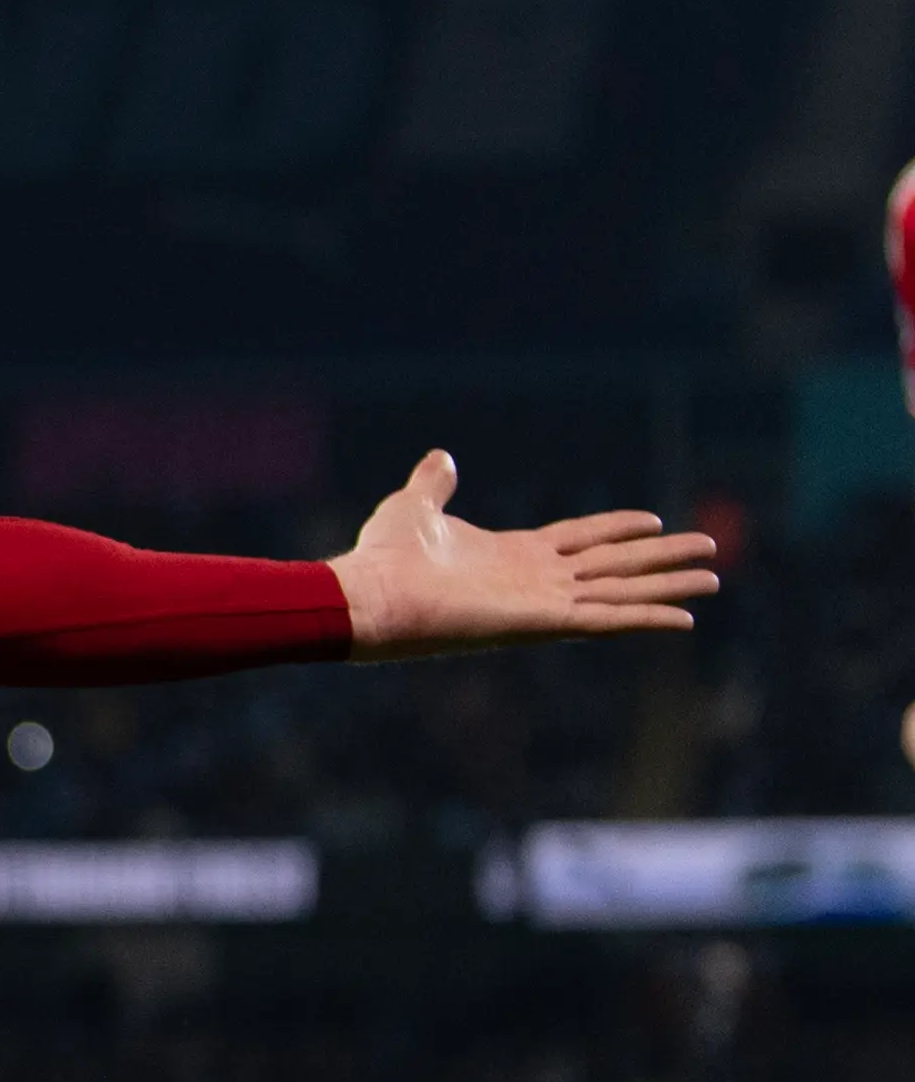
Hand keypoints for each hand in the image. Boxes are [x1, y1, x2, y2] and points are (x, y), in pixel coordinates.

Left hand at [329, 452, 718, 661]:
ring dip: (668, 585)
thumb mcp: (415, 506)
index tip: (654, 521)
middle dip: (661, 559)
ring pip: (621, 591)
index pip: (579, 540)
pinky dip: (645, 617)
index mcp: (513, 554)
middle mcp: (535, 580)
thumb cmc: (383, 557)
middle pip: (613, 565)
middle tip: (710, 551)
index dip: (616, 530)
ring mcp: (541, 603)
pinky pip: (605, 620)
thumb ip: (435, 484)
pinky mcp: (541, 623)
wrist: (368, 593)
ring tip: (713, 578)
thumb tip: (442, 457)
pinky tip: (685, 618)